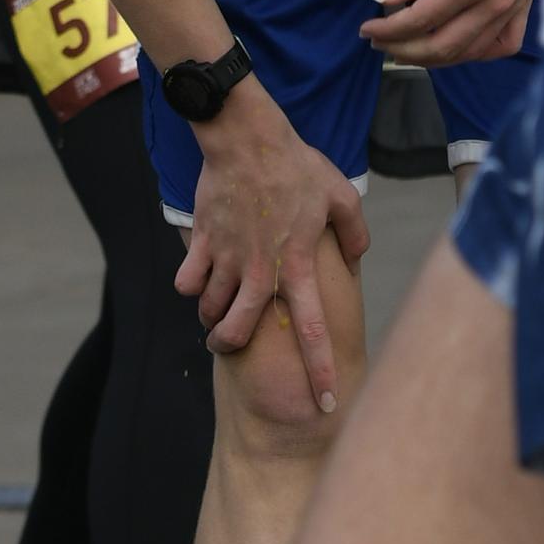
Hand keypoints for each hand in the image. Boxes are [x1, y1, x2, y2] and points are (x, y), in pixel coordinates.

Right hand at [175, 83, 367, 409]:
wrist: (246, 137)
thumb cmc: (296, 165)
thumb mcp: (340, 195)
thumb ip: (355, 232)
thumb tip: (358, 256)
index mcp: (298, 266)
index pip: (313, 332)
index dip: (320, 373)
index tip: (328, 405)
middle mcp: (260, 271)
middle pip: (238, 334)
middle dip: (231, 348)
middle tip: (230, 344)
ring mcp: (226, 258)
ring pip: (209, 310)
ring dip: (212, 315)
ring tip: (218, 307)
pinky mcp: (202, 242)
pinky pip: (186, 282)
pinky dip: (190, 286)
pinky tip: (199, 277)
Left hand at [362, 0, 541, 65]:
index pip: (420, 19)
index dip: (388, 30)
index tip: (367, 29)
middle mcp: (494, 2)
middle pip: (441, 46)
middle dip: (402, 49)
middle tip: (378, 42)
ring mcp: (513, 8)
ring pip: (468, 52)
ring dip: (433, 57)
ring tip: (406, 47)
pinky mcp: (525, 6)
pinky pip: (502, 45)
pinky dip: (476, 53)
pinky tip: (458, 45)